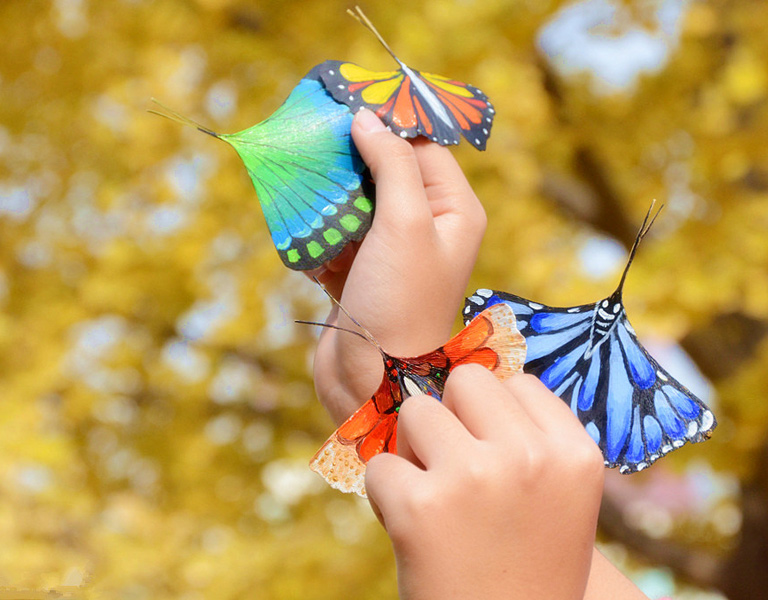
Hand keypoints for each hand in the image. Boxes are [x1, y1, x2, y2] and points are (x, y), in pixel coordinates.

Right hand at [312, 108, 485, 422]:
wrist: (374, 382)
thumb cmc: (402, 301)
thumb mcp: (405, 222)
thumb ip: (392, 163)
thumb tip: (367, 118)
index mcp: (455, 210)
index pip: (424, 145)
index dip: (388, 122)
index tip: (346, 104)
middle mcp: (428, 226)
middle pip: (386, 169)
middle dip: (351, 158)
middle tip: (316, 144)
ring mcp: (392, 250)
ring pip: (356, 200)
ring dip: (330, 196)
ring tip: (306, 194)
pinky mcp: (360, 272)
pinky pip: (336, 234)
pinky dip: (319, 233)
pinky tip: (309, 243)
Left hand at [365, 365, 605, 599]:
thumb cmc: (529, 569)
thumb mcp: (560, 499)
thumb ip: (532, 440)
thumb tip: (463, 382)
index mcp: (575, 454)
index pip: (518, 383)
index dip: (494, 417)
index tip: (494, 456)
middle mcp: (531, 457)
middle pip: (467, 381)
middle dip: (452, 417)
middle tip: (457, 469)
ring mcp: (475, 477)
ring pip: (416, 412)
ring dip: (415, 452)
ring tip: (437, 501)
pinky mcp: (421, 507)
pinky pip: (379, 465)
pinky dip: (387, 496)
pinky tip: (415, 531)